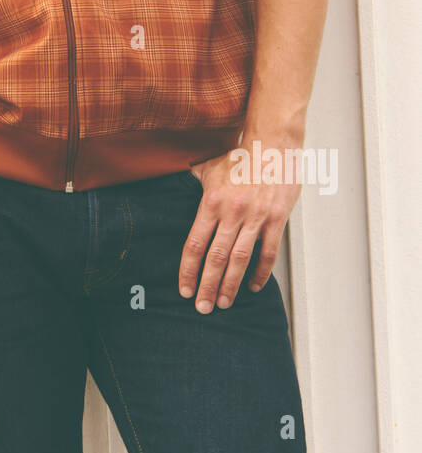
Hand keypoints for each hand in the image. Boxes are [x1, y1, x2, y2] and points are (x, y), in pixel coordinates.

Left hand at [178, 148, 303, 312]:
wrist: (273, 145)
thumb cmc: (241, 157)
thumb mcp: (209, 168)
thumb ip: (193, 182)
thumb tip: (177, 185)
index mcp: (212, 203)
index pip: (195, 244)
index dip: (188, 270)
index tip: (185, 289)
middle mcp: (232, 213)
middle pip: (216, 258)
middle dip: (208, 286)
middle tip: (203, 307)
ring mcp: (255, 218)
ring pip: (240, 259)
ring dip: (231, 285)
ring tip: (224, 303)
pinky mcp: (276, 220)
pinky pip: (267, 252)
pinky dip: (260, 272)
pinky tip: (253, 286)